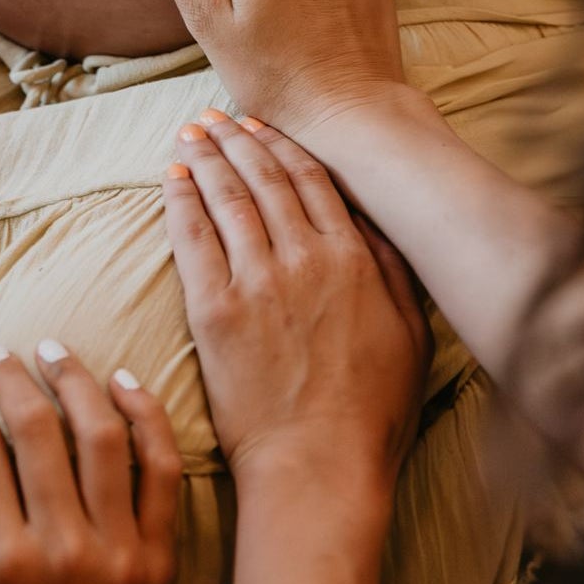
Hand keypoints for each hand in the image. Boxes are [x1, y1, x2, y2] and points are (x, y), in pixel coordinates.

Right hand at [0, 347, 178, 583]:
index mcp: (4, 564)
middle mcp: (64, 549)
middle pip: (38, 432)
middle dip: (13, 381)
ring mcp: (120, 550)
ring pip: (102, 435)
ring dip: (76, 381)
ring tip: (54, 352)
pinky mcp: (161, 556)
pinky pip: (161, 469)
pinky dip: (146, 416)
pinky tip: (124, 382)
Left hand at [164, 110, 430, 498]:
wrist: (319, 465)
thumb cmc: (372, 412)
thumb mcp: (412, 334)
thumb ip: (395, 270)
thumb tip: (376, 222)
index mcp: (354, 258)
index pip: (310, 179)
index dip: (281, 145)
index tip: (260, 125)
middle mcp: (304, 257)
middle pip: (263, 178)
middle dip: (236, 140)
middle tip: (214, 117)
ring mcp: (257, 281)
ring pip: (227, 197)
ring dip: (205, 158)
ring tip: (190, 134)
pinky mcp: (215, 310)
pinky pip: (192, 237)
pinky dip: (180, 199)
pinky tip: (170, 176)